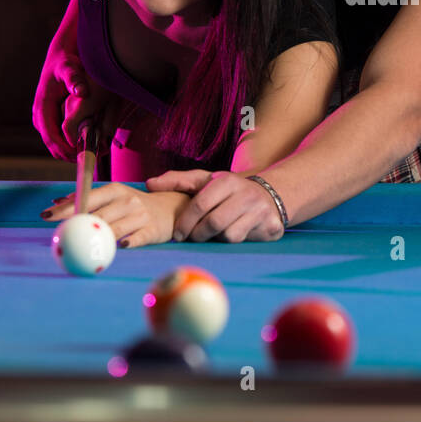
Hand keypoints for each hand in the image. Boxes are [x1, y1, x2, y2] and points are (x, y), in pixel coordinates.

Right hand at [32, 39, 118, 160]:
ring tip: (83, 157)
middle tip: (83, 161)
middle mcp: (40, 112)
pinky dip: (67, 141)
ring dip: (65, 149)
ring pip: (53, 139)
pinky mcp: (50, 114)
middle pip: (50, 141)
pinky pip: (56, 133)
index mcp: (42, 105)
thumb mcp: (70, 68)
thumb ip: (75, 79)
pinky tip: (80, 146)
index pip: (50, 134)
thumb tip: (82, 92)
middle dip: (64, 153)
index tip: (76, 156)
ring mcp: (44, 114)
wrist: (61, 55)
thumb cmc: (65, 62)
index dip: (62, 147)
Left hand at [41, 182, 187, 248]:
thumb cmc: (134, 205)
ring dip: (98, 238)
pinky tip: (117, 248)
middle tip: (60, 236)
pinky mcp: (153, 230)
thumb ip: (87, 199)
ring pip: (115, 228)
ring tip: (82, 247)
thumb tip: (56, 202)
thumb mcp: (113, 196)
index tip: (45, 216)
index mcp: (115, 190)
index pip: (87, 198)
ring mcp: (141, 215)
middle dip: (77, 225)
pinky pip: (137, 239)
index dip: (66, 208)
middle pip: (98, 215)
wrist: (171, 209)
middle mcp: (128, 200)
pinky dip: (126, 243)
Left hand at [166, 171, 285, 242]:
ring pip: (229, 235)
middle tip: (193, 238)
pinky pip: (244, 241)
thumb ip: (177, 181)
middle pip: (213, 223)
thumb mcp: (205, 181)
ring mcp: (260, 209)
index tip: (178, 234)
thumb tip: (150, 183)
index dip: (186, 222)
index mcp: (226, 180)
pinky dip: (233, 241)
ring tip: (214, 233)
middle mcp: (245, 193)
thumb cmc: (229, 191)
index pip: (200, 203)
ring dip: (216, 239)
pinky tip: (233, 232)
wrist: (270, 196)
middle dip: (198, 234)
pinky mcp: (270, 225)